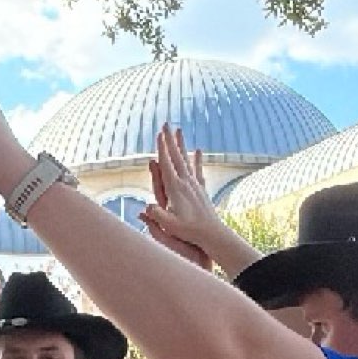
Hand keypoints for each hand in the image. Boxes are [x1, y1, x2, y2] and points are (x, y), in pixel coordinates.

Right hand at [137, 124, 225, 270]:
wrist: (211, 234)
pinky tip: (198, 150)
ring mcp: (194, 184)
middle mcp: (186, 182)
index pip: (166, 164)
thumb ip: (157, 216)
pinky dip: (196, 159)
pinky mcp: (200, 189)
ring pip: (186, 159)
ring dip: (181, 144)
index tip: (159, 134)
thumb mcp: (169, 225)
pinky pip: (197, 170)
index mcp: (175, 188)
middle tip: (166, 124)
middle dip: (170, 139)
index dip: (162, 148)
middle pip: (176, 156)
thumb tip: (145, 207)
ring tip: (179, 130)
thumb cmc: (188, 231)